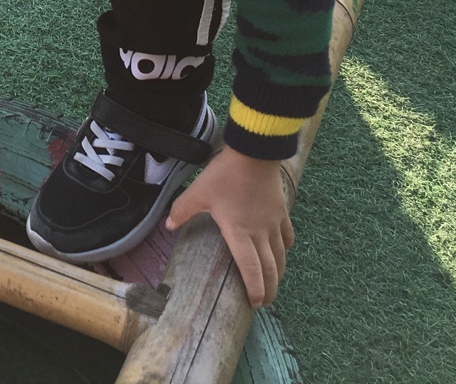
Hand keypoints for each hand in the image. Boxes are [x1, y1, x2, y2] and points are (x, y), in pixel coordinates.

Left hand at [167, 147, 293, 307]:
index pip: (251, 270)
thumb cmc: (225, 174)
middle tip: (264, 302)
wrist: (254, 152)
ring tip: (273, 282)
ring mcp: (274, 223)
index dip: (255, 289)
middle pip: (270, 269)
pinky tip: (283, 251)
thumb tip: (167, 226)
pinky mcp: (282, 212)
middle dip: (269, 289)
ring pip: (281, 256)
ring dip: (278, 272)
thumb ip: (182, 211)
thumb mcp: (198, 192)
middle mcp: (260, 233)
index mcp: (240, 233)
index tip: (254, 303)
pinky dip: (285, 249)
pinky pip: (287, 236)